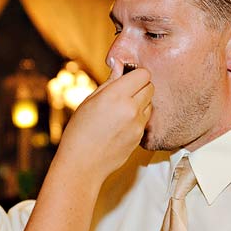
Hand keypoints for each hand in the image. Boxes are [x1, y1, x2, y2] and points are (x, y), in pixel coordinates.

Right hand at [55, 65, 152, 180]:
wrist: (82, 165)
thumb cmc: (79, 131)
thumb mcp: (89, 101)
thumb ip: (109, 82)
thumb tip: (119, 65)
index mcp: (116, 96)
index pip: (143, 74)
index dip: (135, 74)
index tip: (126, 79)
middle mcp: (131, 109)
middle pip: (150, 87)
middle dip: (140, 87)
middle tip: (124, 94)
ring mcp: (137, 125)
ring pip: (150, 104)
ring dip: (140, 103)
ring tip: (120, 112)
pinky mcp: (140, 137)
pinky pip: (145, 121)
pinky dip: (137, 119)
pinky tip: (120, 126)